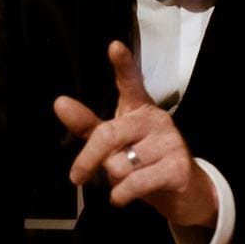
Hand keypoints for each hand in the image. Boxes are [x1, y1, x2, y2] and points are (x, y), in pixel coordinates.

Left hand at [53, 42, 217, 228]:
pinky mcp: (177, 167)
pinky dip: (122, 194)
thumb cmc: (144, 163)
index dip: (123, 65)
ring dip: (114, 181)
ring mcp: (170, 142)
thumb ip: (87, 125)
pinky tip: (124, 197)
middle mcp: (155, 120)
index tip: (114, 47)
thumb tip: (60, 102)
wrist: (184, 194)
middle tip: (77, 177)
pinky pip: (134, 182)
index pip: (130, 82)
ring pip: (119, 164)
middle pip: (108, 135)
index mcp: (139, 108)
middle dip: (88, 159)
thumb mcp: (114, 143)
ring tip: (129, 181)